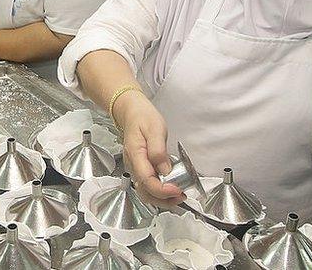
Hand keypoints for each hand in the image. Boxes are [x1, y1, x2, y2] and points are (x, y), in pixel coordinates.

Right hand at [113, 89, 184, 207]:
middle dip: (163, 200)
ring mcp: (136, 169)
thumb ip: (159, 151)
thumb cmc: (143, 118)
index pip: (147, 180)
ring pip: (146, 193)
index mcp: (136, 155)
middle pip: (145, 192)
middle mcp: (133, 166)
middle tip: (181, 196)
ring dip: (162, 199)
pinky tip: (171, 189)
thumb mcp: (155, 129)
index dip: (162, 189)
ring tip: (178, 196)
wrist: (131, 112)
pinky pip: (148, 186)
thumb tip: (165, 170)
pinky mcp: (141, 169)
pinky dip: (160, 193)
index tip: (177, 190)